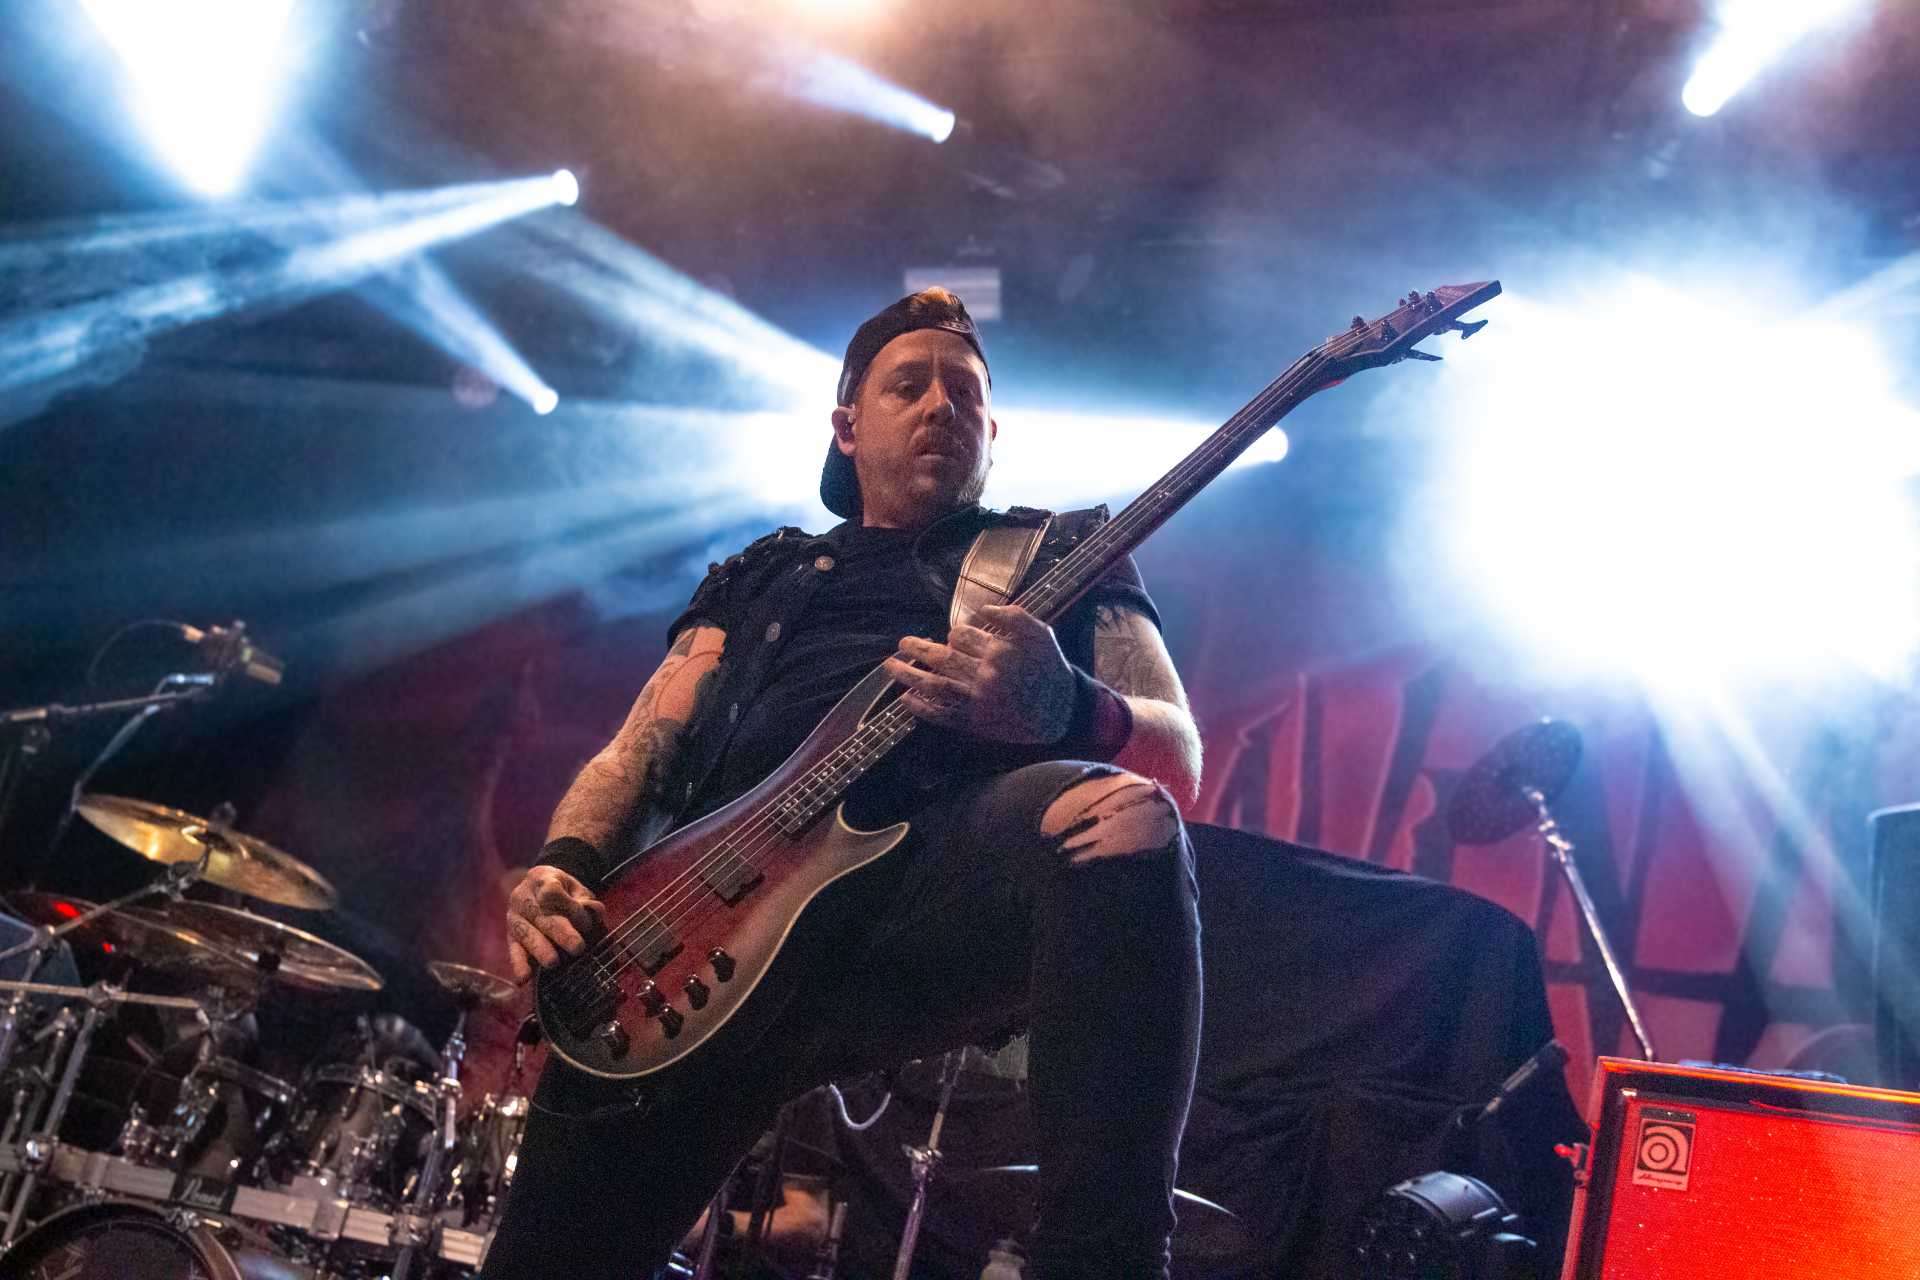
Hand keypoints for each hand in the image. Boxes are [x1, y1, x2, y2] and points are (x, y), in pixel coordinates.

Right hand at [505, 865, 605, 983]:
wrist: (537, 887)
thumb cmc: (563, 891)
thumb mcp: (576, 888)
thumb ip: (586, 900)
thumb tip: (596, 911)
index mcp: (541, 879)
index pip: (552, 890)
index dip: (568, 905)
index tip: (584, 919)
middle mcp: (523, 896)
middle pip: (542, 916)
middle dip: (561, 933)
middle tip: (577, 947)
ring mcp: (514, 916)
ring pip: (527, 934)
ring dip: (540, 949)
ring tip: (553, 962)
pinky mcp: (510, 935)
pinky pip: (513, 950)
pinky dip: (519, 964)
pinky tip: (524, 978)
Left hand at [883, 604, 1075, 744]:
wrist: (1063, 712)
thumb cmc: (1050, 669)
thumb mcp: (1041, 633)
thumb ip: (1013, 616)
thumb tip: (981, 609)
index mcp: (1000, 651)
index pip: (962, 636)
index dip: (954, 635)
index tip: (954, 638)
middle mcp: (985, 675)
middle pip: (941, 657)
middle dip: (917, 648)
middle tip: (902, 642)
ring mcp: (977, 701)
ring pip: (934, 684)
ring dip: (908, 674)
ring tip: (890, 665)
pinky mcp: (975, 723)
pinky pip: (941, 715)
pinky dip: (921, 707)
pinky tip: (906, 698)